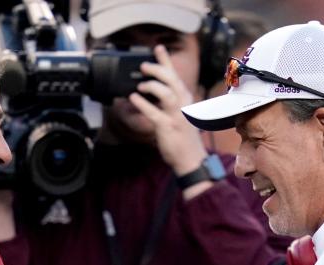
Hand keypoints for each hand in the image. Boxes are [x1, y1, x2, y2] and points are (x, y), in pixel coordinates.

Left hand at [129, 45, 208, 175]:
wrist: (190, 159)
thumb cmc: (182, 138)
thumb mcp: (178, 115)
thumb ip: (167, 103)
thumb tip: (150, 91)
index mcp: (185, 100)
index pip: (175, 76)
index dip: (166, 61)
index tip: (158, 48)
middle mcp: (183, 105)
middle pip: (172, 80)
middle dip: (158, 69)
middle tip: (143, 66)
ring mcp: (176, 116)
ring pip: (167, 93)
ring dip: (152, 86)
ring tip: (140, 85)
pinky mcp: (168, 128)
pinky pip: (154, 113)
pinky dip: (142, 104)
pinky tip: (133, 98)